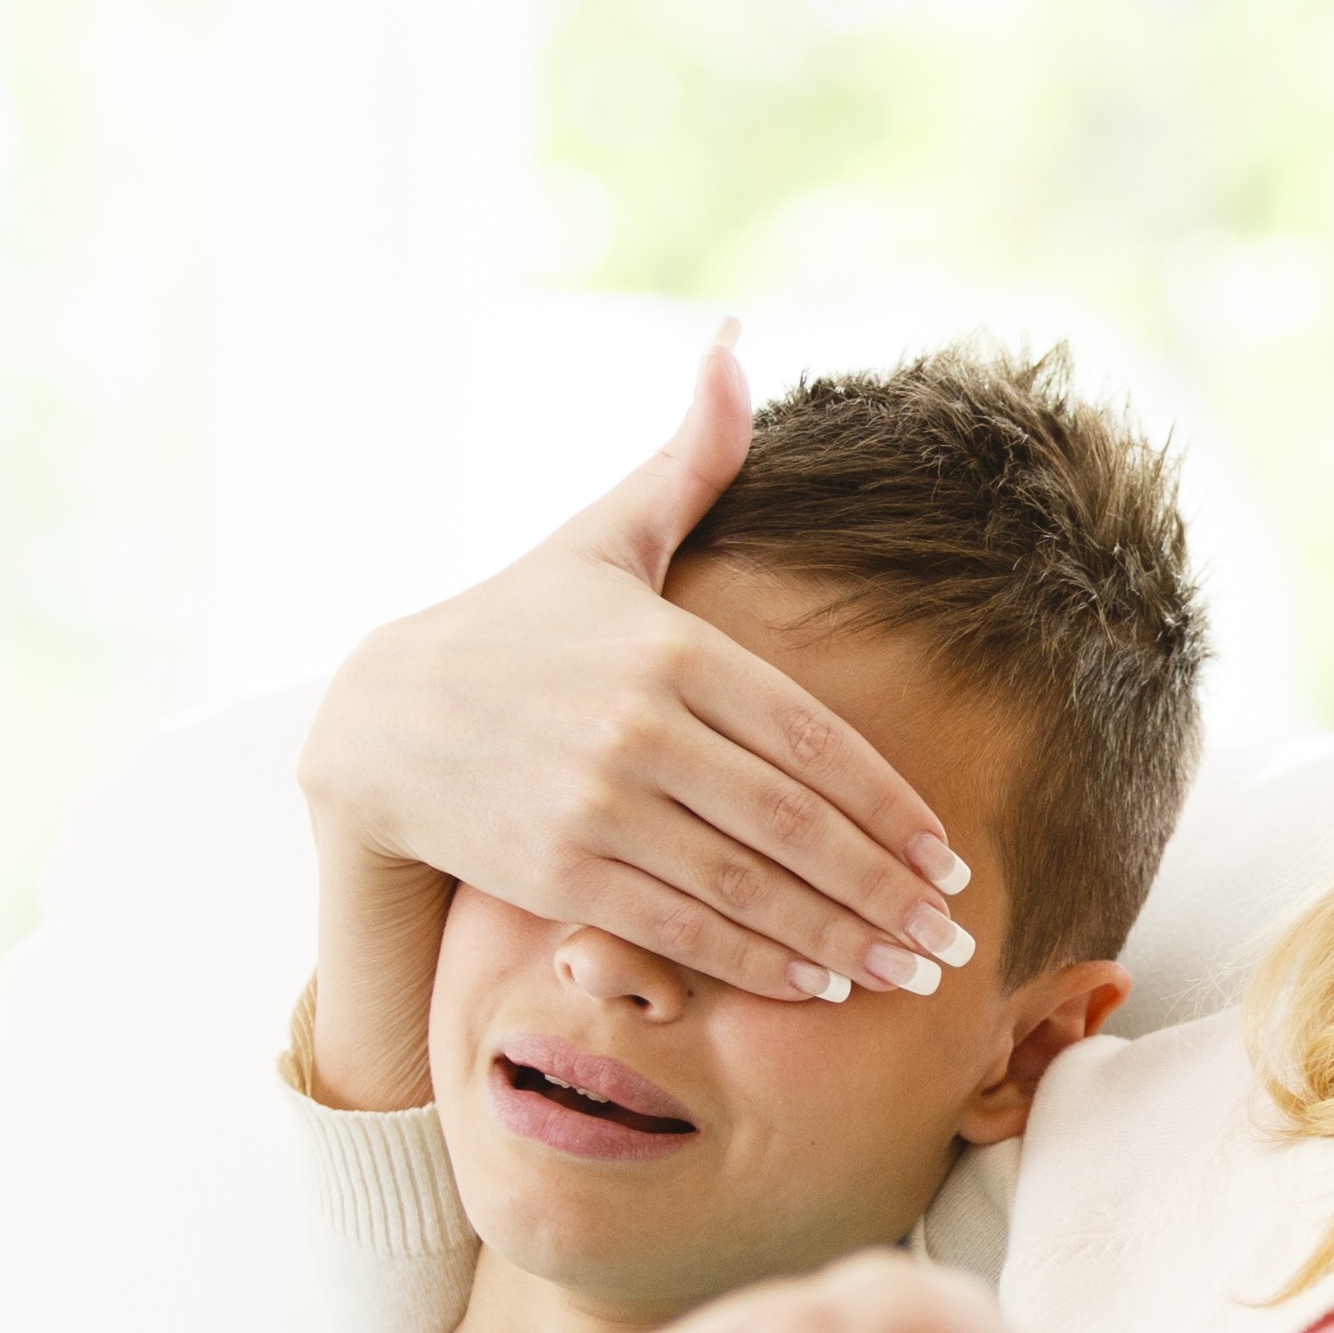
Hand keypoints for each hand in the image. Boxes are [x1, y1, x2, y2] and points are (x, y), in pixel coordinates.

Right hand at [297, 325, 979, 1010]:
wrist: (378, 720)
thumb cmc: (517, 627)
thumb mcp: (603, 538)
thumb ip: (688, 462)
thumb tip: (733, 349)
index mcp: (673, 647)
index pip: (816, 742)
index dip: (893, 808)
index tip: (949, 859)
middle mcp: (642, 728)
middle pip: (797, 827)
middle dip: (886, 891)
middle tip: (955, 939)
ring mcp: (598, 804)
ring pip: (749, 889)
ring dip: (840, 939)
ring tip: (907, 971)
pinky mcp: (558, 870)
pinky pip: (681, 927)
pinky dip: (757, 961)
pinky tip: (819, 983)